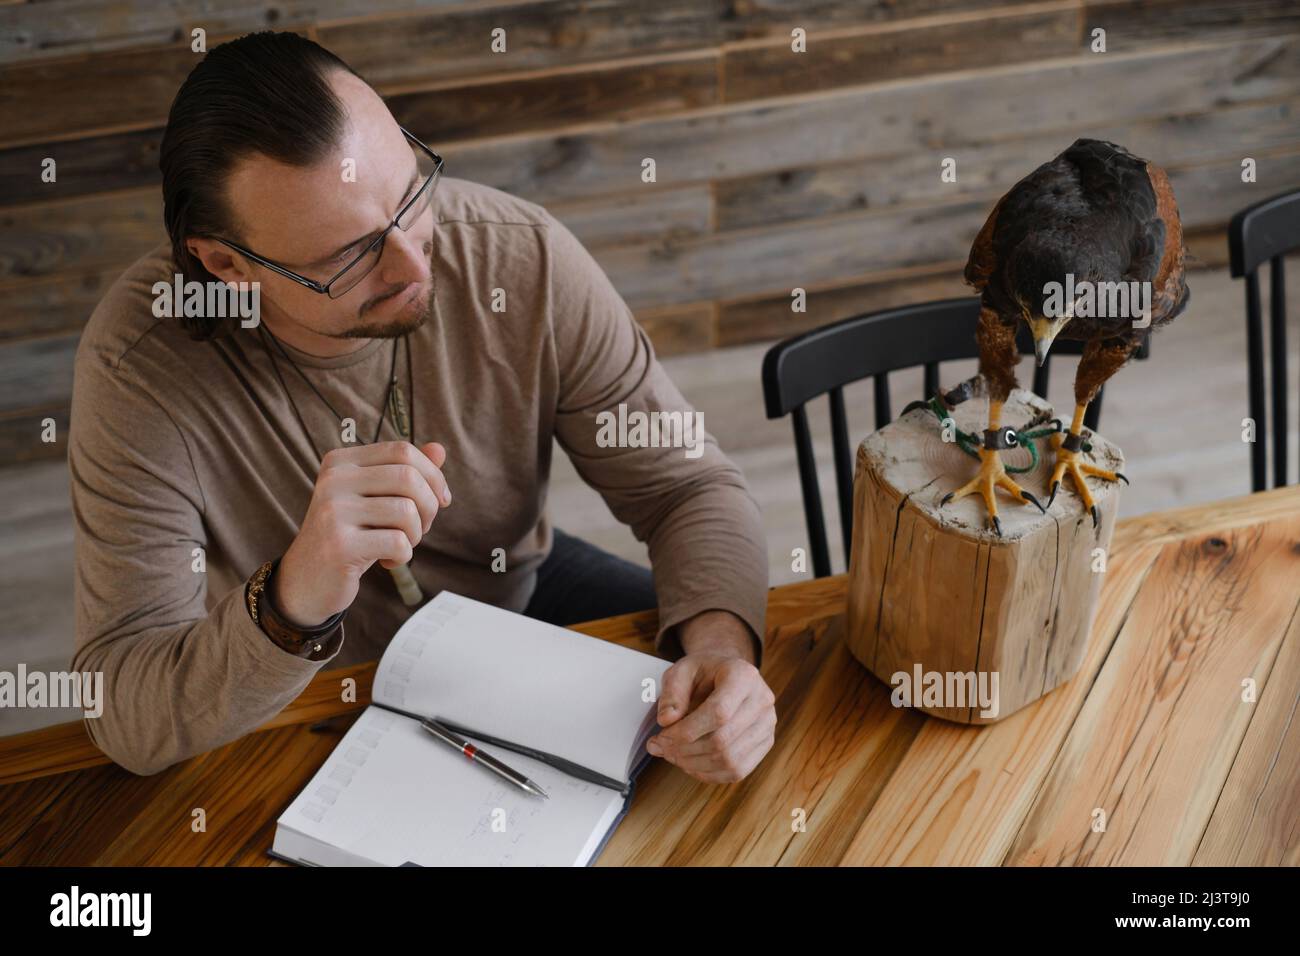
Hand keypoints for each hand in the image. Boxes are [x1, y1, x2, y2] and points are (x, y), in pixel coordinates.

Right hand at [274, 441, 451, 626]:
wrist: (306, 581)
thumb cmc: (350, 536)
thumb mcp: (375, 500)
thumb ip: (406, 472)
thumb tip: (440, 449)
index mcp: (340, 462)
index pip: (402, 451)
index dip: (433, 475)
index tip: (440, 500)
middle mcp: (333, 480)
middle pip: (408, 477)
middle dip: (429, 506)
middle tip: (421, 528)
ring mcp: (333, 511)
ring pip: (406, 511)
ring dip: (416, 534)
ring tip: (400, 545)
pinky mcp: (340, 545)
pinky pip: (398, 542)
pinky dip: (403, 556)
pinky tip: (387, 561)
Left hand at [646, 612, 775, 783]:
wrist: (726, 674)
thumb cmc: (704, 672)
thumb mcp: (682, 670)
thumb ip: (672, 693)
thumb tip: (666, 721)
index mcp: (743, 676)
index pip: (719, 712)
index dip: (686, 731)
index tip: (661, 736)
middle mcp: (762, 700)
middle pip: (723, 740)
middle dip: (685, 750)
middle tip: (660, 748)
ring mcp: (767, 724)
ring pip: (730, 760)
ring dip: (694, 765)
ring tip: (672, 755)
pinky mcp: (765, 743)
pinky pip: (738, 771)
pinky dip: (709, 774)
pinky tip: (689, 764)